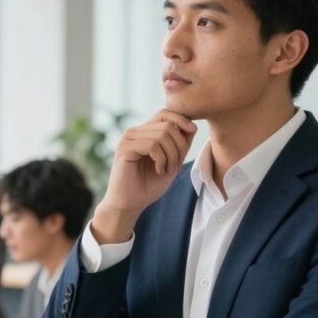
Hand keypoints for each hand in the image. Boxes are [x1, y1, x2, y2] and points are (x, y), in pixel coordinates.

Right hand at [93, 110, 196, 243]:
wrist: (129, 205)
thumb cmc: (148, 186)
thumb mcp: (171, 163)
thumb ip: (180, 145)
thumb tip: (192, 126)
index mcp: (144, 133)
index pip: (165, 113)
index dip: (181, 119)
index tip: (193, 131)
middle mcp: (134, 132)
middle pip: (167, 125)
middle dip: (179, 145)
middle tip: (175, 166)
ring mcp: (128, 139)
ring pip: (162, 134)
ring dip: (171, 155)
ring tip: (166, 170)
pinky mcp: (124, 149)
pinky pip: (152, 145)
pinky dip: (161, 159)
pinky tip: (158, 170)